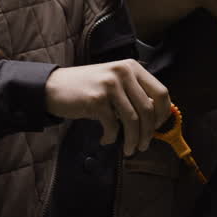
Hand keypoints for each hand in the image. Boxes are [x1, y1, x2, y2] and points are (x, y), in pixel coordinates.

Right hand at [44, 59, 171, 154]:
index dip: (163, 114)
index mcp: (131, 67)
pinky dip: (111, 137)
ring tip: (129, 149)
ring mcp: (109, 85)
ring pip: (133, 120)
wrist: (53, 87)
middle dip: (148, 133)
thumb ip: (134, 94)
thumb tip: (155, 120)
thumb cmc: (86, 88)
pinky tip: (105, 139)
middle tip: (143, 146)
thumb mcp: (114, 83)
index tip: (157, 128)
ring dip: (133, 140)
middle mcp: (123, 72)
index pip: (161, 92)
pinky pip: (113, 125)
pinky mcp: (96, 99)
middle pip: (148, 109)